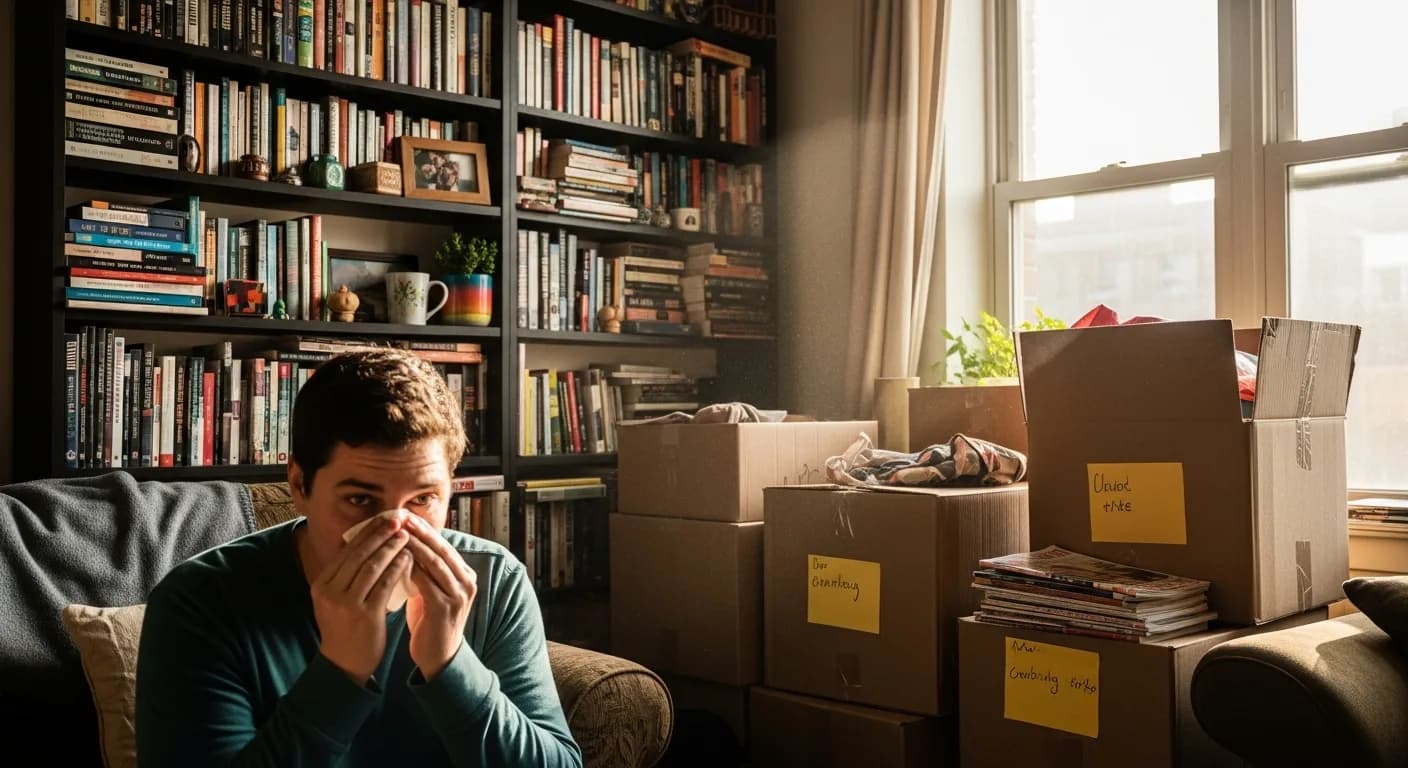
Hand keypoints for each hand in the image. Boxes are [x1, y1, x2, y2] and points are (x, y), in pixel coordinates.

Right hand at [310, 511, 411, 683]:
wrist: (344, 664)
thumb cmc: (344, 627)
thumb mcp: (335, 599)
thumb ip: (345, 575)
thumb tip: (364, 542)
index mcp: (322, 584)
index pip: (347, 551)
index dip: (366, 533)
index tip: (383, 520)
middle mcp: (330, 592)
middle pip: (359, 555)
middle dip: (380, 535)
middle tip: (398, 521)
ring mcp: (347, 604)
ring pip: (372, 567)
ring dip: (391, 548)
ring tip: (406, 536)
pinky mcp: (365, 615)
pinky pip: (385, 584)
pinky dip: (398, 568)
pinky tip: (409, 559)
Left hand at [402, 515, 477, 680]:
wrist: (439, 657)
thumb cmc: (431, 622)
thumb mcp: (432, 591)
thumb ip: (426, 571)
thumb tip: (407, 546)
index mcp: (465, 575)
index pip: (443, 545)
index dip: (424, 530)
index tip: (405, 516)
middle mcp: (467, 582)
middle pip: (441, 549)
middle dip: (420, 531)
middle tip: (400, 517)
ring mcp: (459, 595)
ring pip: (435, 562)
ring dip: (415, 545)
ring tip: (397, 532)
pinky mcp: (446, 608)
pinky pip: (426, 582)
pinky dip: (411, 568)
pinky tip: (397, 560)